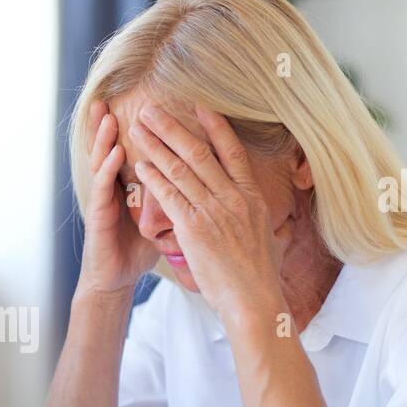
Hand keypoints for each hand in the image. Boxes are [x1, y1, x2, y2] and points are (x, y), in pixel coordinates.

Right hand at [75, 100, 159, 298]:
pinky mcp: (99, 218)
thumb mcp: (157, 216)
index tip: (135, 101)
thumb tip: (196, 182)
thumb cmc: (136, 250)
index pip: (128, 149)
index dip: (130, 127)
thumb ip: (169, 195)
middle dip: (106, 123)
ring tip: (106, 114)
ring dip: (103, 138)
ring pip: (103, 162)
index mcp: (127, 185)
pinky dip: (109, 169)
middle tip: (107, 96)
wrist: (116, 279)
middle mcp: (113, 188)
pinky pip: (104, 189)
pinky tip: (115, 152)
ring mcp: (104, 201)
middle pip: (110, 148)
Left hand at [129, 104, 288, 324]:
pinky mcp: (194, 228)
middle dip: (172, 128)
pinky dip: (153, 177)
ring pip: (180, 169)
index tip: (199, 107)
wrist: (253, 300)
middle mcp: (233, 198)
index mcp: (251, 197)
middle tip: (152, 110)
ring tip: (138, 128)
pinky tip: (140, 164)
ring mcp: (213, 211)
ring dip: (156, 146)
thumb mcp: (268, 238)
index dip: (215, 126)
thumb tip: (267, 215)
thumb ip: (259, 219)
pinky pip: (169, 196)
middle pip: (199, 153)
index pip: (232, 152)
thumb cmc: (259, 276)